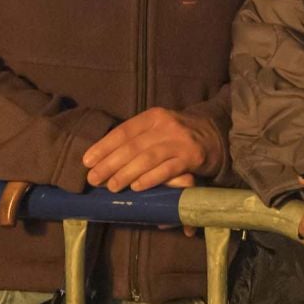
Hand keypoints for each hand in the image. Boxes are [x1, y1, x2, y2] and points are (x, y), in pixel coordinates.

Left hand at [80, 108, 223, 191]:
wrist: (215, 134)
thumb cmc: (177, 135)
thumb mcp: (157, 129)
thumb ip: (136, 139)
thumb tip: (103, 160)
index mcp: (152, 116)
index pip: (123, 131)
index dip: (103, 146)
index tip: (87, 161)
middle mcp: (165, 125)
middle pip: (132, 146)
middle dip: (109, 163)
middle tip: (93, 179)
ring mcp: (179, 141)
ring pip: (147, 158)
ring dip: (126, 173)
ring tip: (111, 187)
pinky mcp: (192, 157)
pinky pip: (167, 169)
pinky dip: (151, 178)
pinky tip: (137, 187)